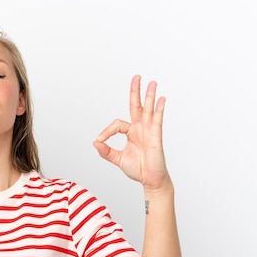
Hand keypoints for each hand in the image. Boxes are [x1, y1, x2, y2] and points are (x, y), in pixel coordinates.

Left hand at [93, 75, 170, 190]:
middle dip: (135, 92)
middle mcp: (140, 129)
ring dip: (149, 96)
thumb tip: (95, 142)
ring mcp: (149, 131)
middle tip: (136, 77)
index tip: (100, 140)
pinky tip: (161, 99)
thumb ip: (106, 151)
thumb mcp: (117, 159)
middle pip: (137, 106)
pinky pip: (157, 120)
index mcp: (131, 133)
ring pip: (148, 110)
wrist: (150, 180)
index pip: (117, 124)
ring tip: (151, 82)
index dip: (107, 131)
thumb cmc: (137, 169)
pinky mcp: (156, 136)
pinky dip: (159, 109)